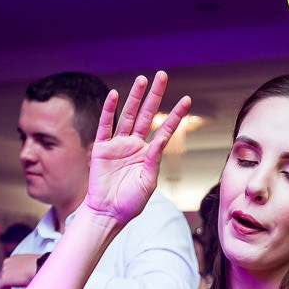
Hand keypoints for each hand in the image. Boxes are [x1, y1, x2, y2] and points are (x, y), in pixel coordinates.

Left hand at [0, 252, 41, 288]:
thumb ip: (26, 273)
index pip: (8, 272)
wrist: (42, 267)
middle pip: (2, 278)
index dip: (8, 282)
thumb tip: (26, 280)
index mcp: (15, 259)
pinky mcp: (4, 279)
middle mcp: (7, 263)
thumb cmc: (42, 268)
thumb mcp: (32, 269)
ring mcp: (5, 270)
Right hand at [81, 72, 192, 225]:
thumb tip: (159, 140)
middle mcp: (134, 145)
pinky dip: (109, 110)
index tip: (187, 99)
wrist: (107, 213)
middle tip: (162, 75)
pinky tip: (114, 95)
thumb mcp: (148, 183)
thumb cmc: (130, 203)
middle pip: (146, 114)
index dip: (175, 115)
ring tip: (143, 79)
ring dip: (135, 97)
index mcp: (148, 153)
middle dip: (155, 95)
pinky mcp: (101, 148)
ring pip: (127, 115)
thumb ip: (153, 160)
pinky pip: (105, 126)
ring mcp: (117, 144)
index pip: (164, 129)